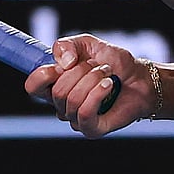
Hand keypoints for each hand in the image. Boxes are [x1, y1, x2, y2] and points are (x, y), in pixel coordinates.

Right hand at [23, 34, 150, 138]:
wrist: (141, 77)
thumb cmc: (115, 63)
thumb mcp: (88, 44)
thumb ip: (68, 45)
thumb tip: (62, 64)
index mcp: (56, 85)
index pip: (33, 87)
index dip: (43, 74)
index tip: (62, 64)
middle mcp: (62, 105)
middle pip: (56, 92)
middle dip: (81, 72)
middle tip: (98, 66)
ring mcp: (76, 119)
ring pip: (71, 100)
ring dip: (93, 80)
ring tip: (108, 74)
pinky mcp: (92, 129)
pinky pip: (84, 113)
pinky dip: (97, 94)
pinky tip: (109, 85)